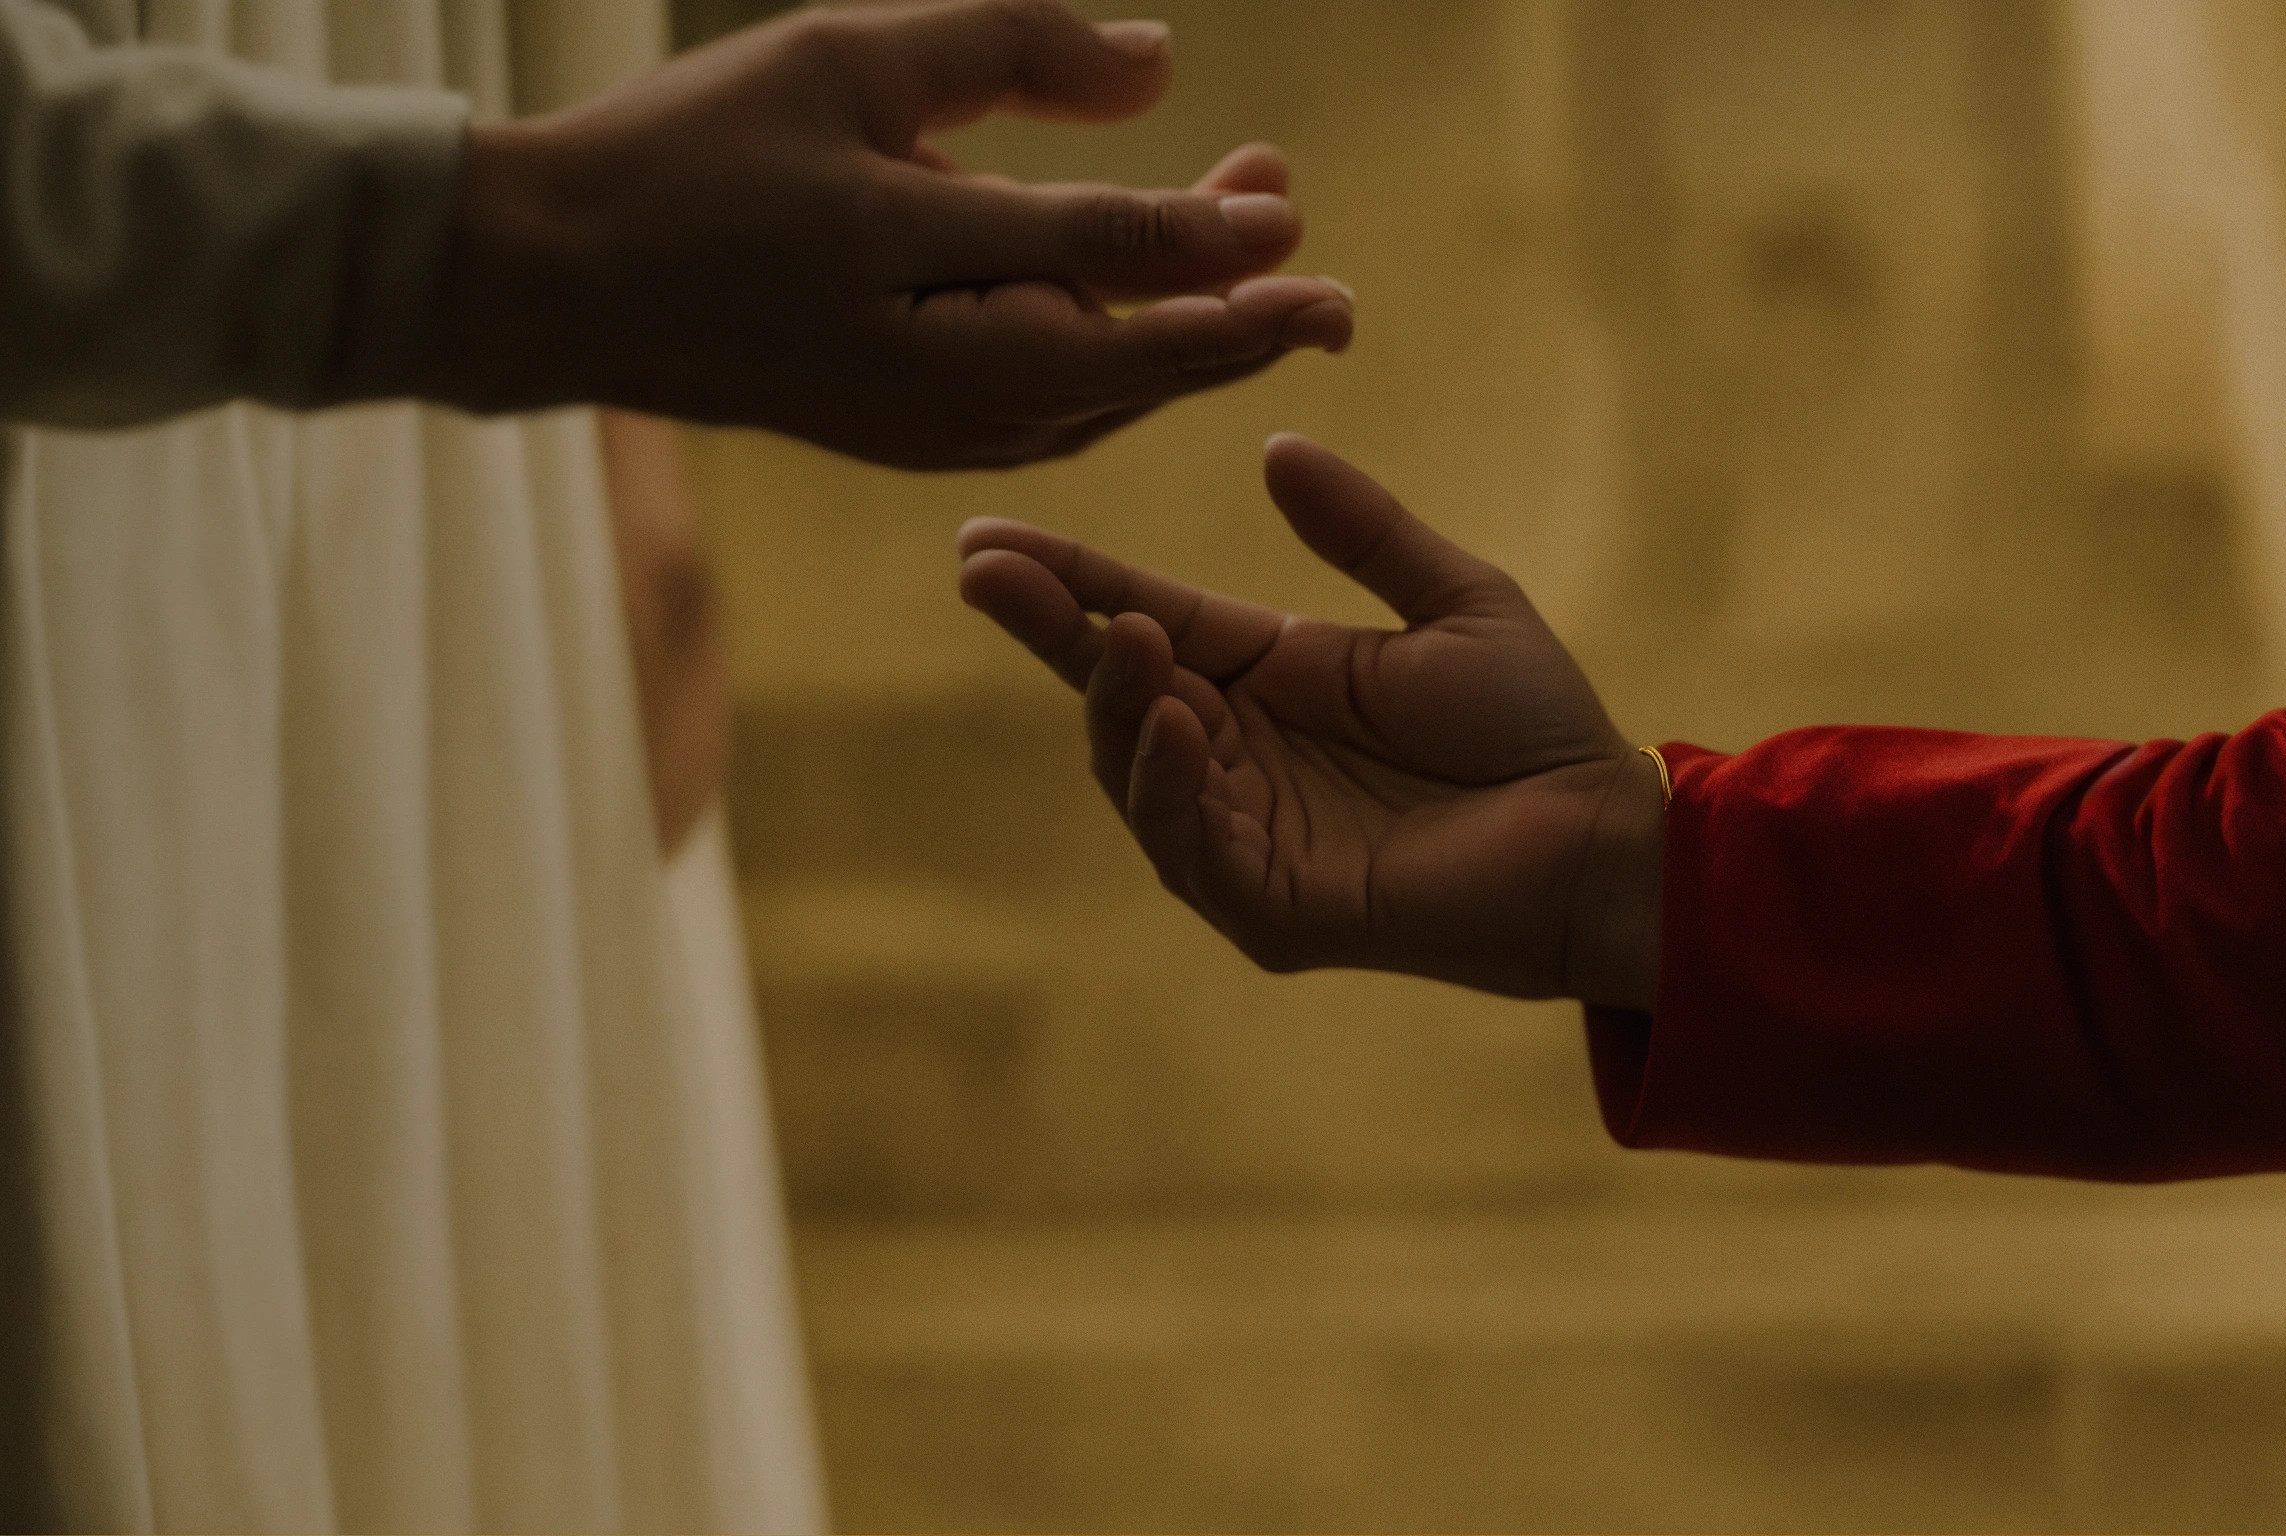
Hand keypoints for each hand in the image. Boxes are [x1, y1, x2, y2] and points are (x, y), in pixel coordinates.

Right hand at [427, 0, 1353, 469]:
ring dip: (1191, 336)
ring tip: (1266, 264)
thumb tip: (1160, 60)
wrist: (559, 284)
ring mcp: (927, 430)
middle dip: (1240, 317)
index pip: (1101, 257)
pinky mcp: (916, 440)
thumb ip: (1007, 51)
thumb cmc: (695, 153)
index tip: (1294, 209)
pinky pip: (1053, 412)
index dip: (1213, 238)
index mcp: (909, 274)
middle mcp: (934, 381)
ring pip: (1100, 396)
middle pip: (1130, 358)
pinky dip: (1121, 364)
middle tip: (1335, 289)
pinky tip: (1160, 317)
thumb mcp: (847, 59)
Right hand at [958, 434, 1664, 1006]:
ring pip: (1132, 769)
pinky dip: (1165, 786)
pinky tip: (1169, 722)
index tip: (985, 537)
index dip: (1067, 581)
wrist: (1601, 837)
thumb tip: (1275, 442)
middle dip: (1052, 630)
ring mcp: (1245, 836)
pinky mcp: (1270, 906)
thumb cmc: (1537, 728)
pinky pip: (1187, 848)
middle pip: (1113, 689)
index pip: (1145, 618)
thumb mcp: (1451, 601)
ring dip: (1112, 701)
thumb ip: (1363, 530)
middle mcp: (1239, 756)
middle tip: (992, 571)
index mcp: (1270, 678)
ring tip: (1123, 636)